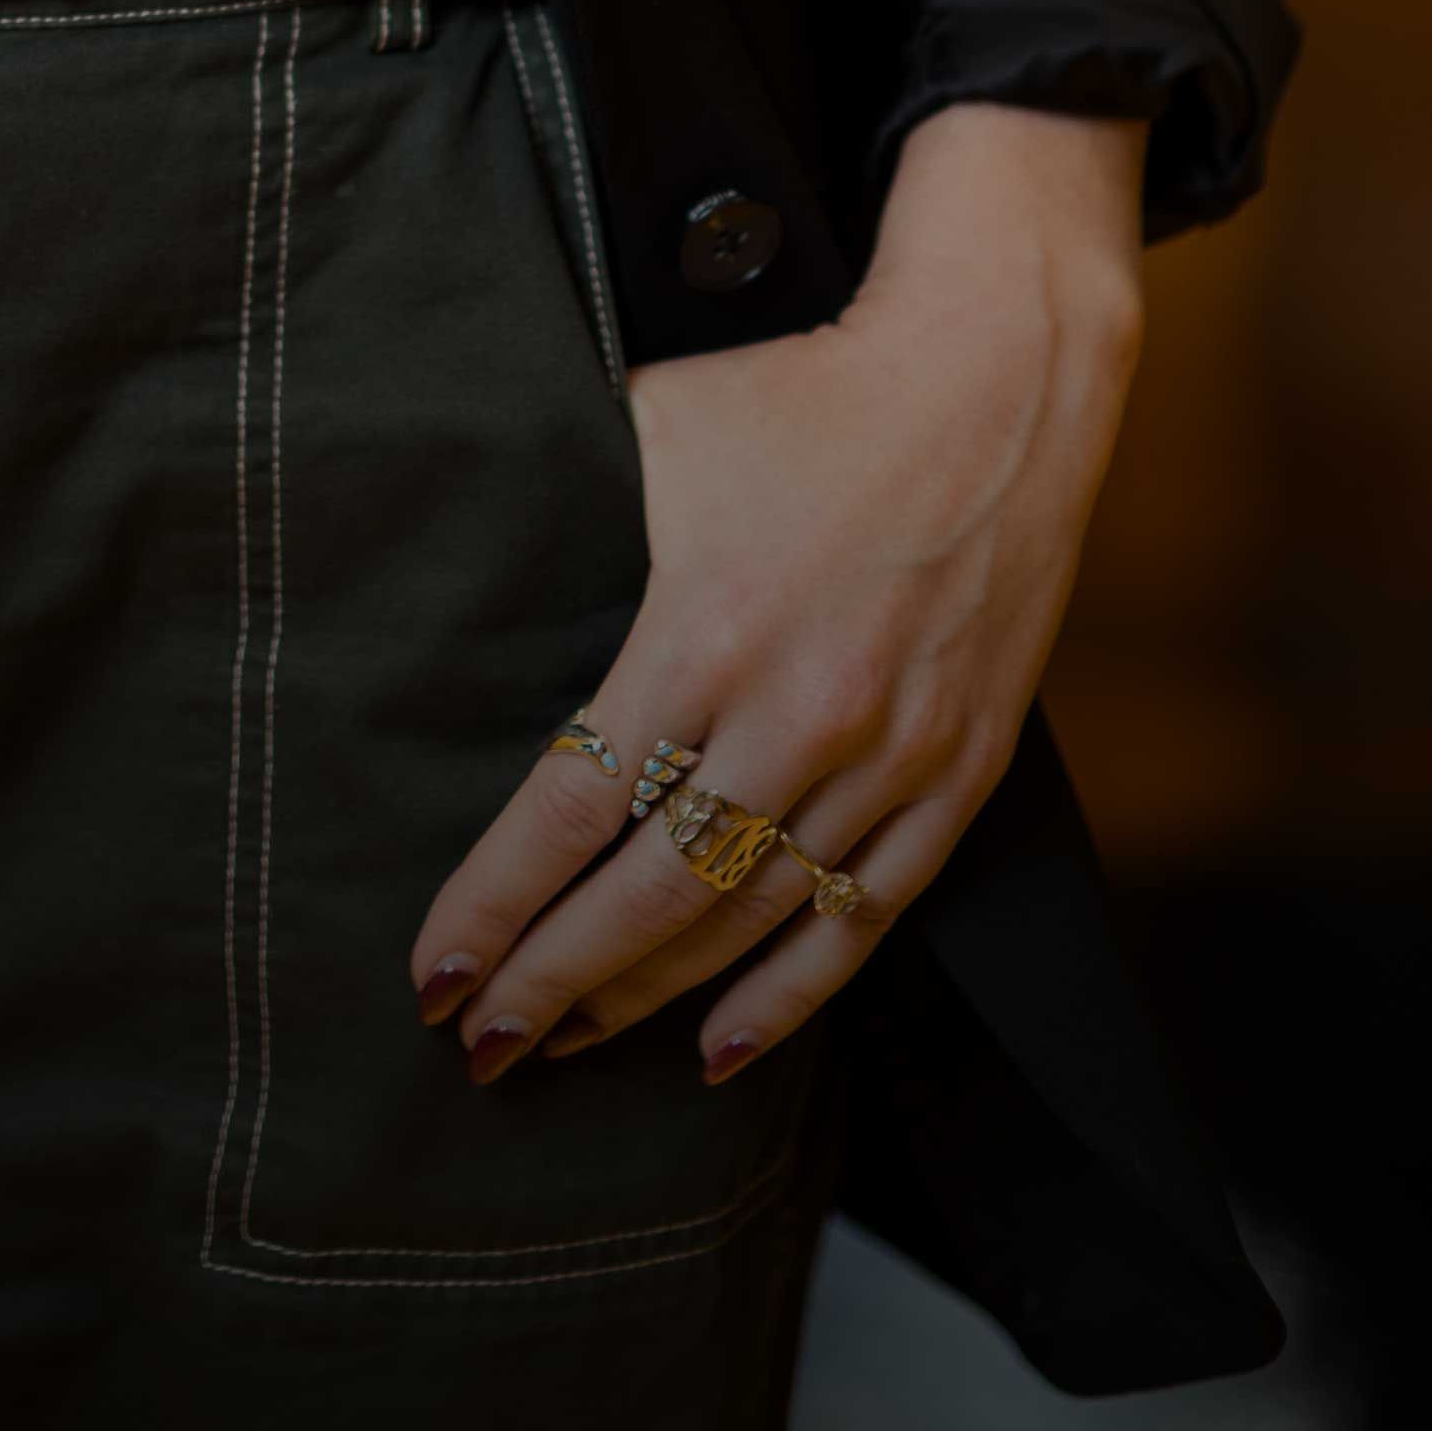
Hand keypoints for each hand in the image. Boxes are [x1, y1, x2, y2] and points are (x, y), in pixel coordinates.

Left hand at [404, 101, 1145, 1095]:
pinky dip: (788, 996)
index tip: (431, 976)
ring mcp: (886, 758)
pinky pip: (862, 919)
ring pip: (745, 921)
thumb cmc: (805, 392)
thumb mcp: (656, 426)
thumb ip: (569, 510)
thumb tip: (459, 557)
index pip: (569, 809)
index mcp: (702, 634)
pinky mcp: (956, 775)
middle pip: (645, 895)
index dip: (494, 905)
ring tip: (560, 1048)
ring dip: (644, 1000)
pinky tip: (716, 1052)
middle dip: (547, 985)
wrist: (999, 378)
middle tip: (475, 1048)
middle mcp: (794, 717)